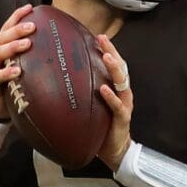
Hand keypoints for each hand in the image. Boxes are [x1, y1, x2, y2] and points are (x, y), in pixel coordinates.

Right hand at [0, 4, 34, 119]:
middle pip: (4, 37)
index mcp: (1, 47)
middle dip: (18, 29)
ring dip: (13, 47)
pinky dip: (6, 72)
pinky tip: (17, 71)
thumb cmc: (11, 82)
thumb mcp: (20, 65)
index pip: (7, 27)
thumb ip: (31, 55)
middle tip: (33, 26)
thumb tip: (57, 46)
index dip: (17, 16)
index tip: (30, 7)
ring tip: (28, 43)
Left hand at [96, 35, 132, 170]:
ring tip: (107, 57)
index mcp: (115, 88)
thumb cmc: (102, 126)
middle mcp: (122, 93)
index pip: (113, 64)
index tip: (98, 36)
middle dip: (112, 51)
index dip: (108, 49)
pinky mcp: (123, 118)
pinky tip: (103, 89)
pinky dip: (111, 97)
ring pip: (122, 83)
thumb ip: (84, 91)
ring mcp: (124, 104)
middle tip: (102, 39)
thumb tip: (62, 79)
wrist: (114, 150)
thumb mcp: (92, 105)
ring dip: (114, 69)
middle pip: (120, 67)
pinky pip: (117, 106)